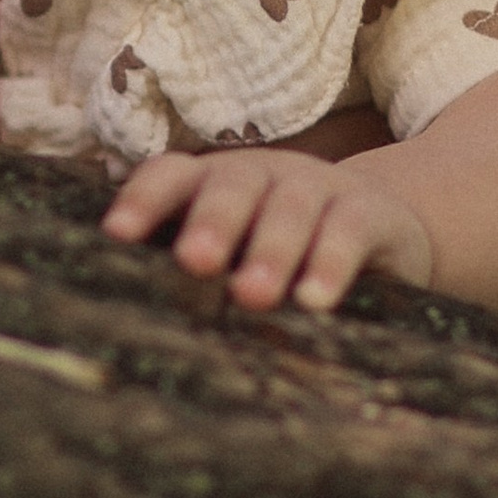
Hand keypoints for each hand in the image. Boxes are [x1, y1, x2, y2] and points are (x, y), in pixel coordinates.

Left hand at [103, 142, 435, 313]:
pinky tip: (314, 300)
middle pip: (231, 188)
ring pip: (290, 209)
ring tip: (251, 296)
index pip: (172, 176)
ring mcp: (317, 187)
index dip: (144, 199)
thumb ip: (193, 274)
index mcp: (213, 183)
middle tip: (194, 261)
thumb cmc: (279, 252)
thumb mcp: (235, 254)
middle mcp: (261, 175)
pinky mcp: (369, 213)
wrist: (381, 228)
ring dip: (270, 250)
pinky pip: (348, 231)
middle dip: (211, 222)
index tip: (117, 233)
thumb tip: (136, 321)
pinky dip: (330, 263)